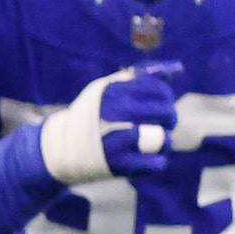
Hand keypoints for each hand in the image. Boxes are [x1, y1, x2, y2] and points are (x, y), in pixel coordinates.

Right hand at [40, 63, 179, 185]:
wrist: (61, 146)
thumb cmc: (91, 114)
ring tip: (159, 139)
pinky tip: (150, 156)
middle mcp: (115, 114)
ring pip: (163, 139)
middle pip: (165, 112)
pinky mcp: (120, 165)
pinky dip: (157, 160)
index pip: (157, 89)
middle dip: (170, 117)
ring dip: (165, 140)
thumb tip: (173, 68)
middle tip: (166, 121)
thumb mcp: (106, 90)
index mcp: (114, 93)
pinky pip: (155, 163)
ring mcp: (117, 140)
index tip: (162, 100)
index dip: (165, 95)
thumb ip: (136, 79)